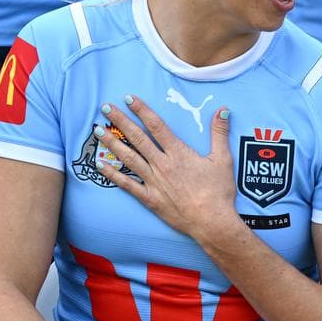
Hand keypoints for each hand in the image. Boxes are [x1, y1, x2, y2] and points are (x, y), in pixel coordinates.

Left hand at [94, 96, 238, 243]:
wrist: (211, 221)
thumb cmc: (219, 191)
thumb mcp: (223, 159)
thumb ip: (220, 133)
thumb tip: (223, 110)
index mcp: (179, 153)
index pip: (157, 126)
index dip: (142, 110)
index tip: (129, 99)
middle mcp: (162, 164)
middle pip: (137, 138)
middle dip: (120, 121)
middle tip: (105, 108)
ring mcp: (153, 181)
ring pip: (128, 158)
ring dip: (112, 143)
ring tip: (98, 130)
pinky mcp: (150, 198)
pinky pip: (127, 184)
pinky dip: (112, 175)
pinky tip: (100, 165)